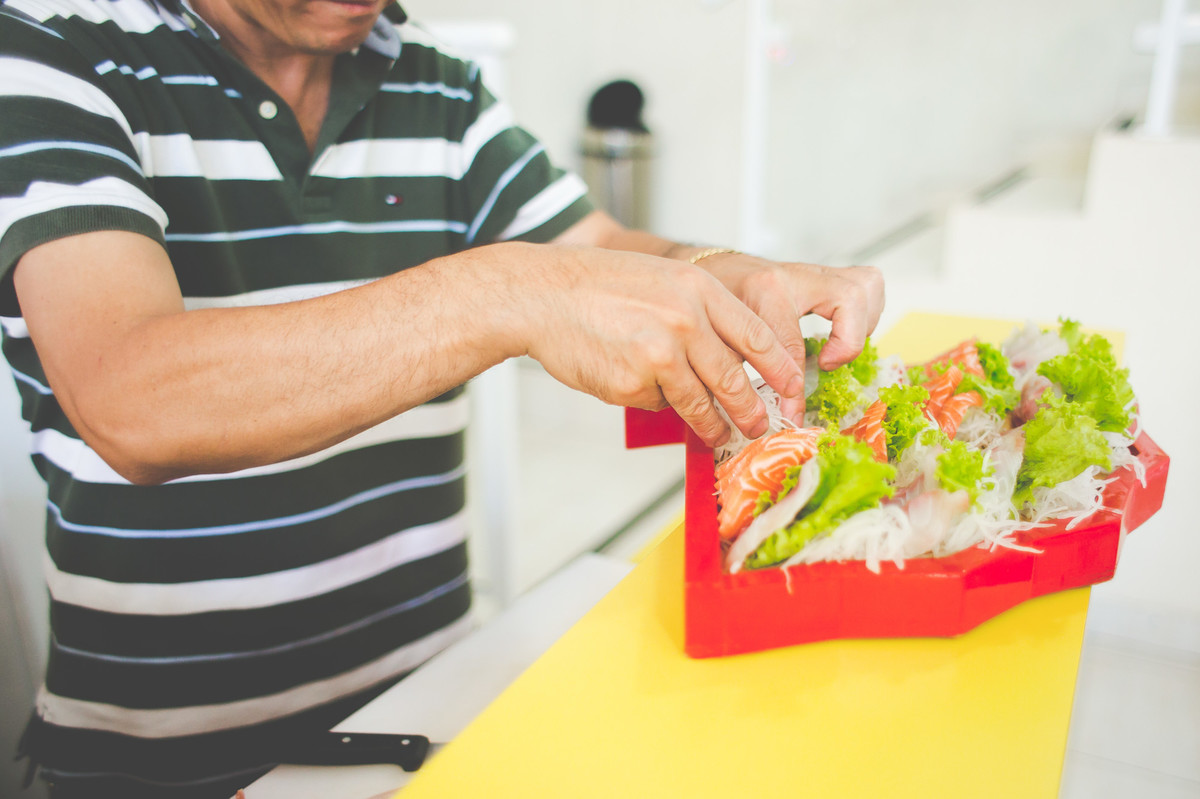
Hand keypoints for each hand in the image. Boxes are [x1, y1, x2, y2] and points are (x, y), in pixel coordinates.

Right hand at [517, 247, 806, 446]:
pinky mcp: (633, 384)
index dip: (780, 369)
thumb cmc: (599, 285)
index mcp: (697, 290)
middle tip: (760, 427)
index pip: (756, 336)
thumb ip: (699, 313)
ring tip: (718, 435)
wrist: (541, 295)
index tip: (792, 389)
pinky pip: (657, 404)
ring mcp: (659, 355)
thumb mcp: (661, 280)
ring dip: (711, 424)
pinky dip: (654, 402)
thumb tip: (732, 360)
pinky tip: (635, 383)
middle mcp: (685, 321)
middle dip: (751, 411)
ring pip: (699, 401)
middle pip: (734, 378)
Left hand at [694, 254, 884, 420]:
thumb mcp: (714, 337)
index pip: (791, 344)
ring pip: (865, 286)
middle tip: (826, 365)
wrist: (708, 269)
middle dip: (848, 342)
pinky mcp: (824, 275)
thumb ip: (734, 372)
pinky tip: (846, 333)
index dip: (796, 390)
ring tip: (841, 349)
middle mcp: (793, 275)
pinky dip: (866, 311)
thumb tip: (752, 415)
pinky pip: (866, 285)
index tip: (792, 416)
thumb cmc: (710, 302)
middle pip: (848, 298)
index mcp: (763, 291)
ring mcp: (812, 272)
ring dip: (863, 324)